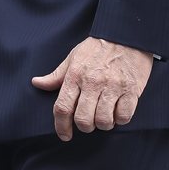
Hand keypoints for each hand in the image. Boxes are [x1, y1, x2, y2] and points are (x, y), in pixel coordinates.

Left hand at [32, 37, 152, 141]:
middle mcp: (93, 82)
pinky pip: (124, 116)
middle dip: (85, 127)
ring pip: (103, 120)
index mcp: (75, 76)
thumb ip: (56, 75)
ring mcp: (113, 86)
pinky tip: (118, 112)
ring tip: (104, 118)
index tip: (64, 135)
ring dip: (103, 124)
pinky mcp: (131, 90)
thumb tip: (37, 83)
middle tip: (88, 123)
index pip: (62, 107)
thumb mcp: (73, 57)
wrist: (126, 34)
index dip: (61, 126)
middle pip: (83, 119)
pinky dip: (120, 119)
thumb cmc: (98, 47)